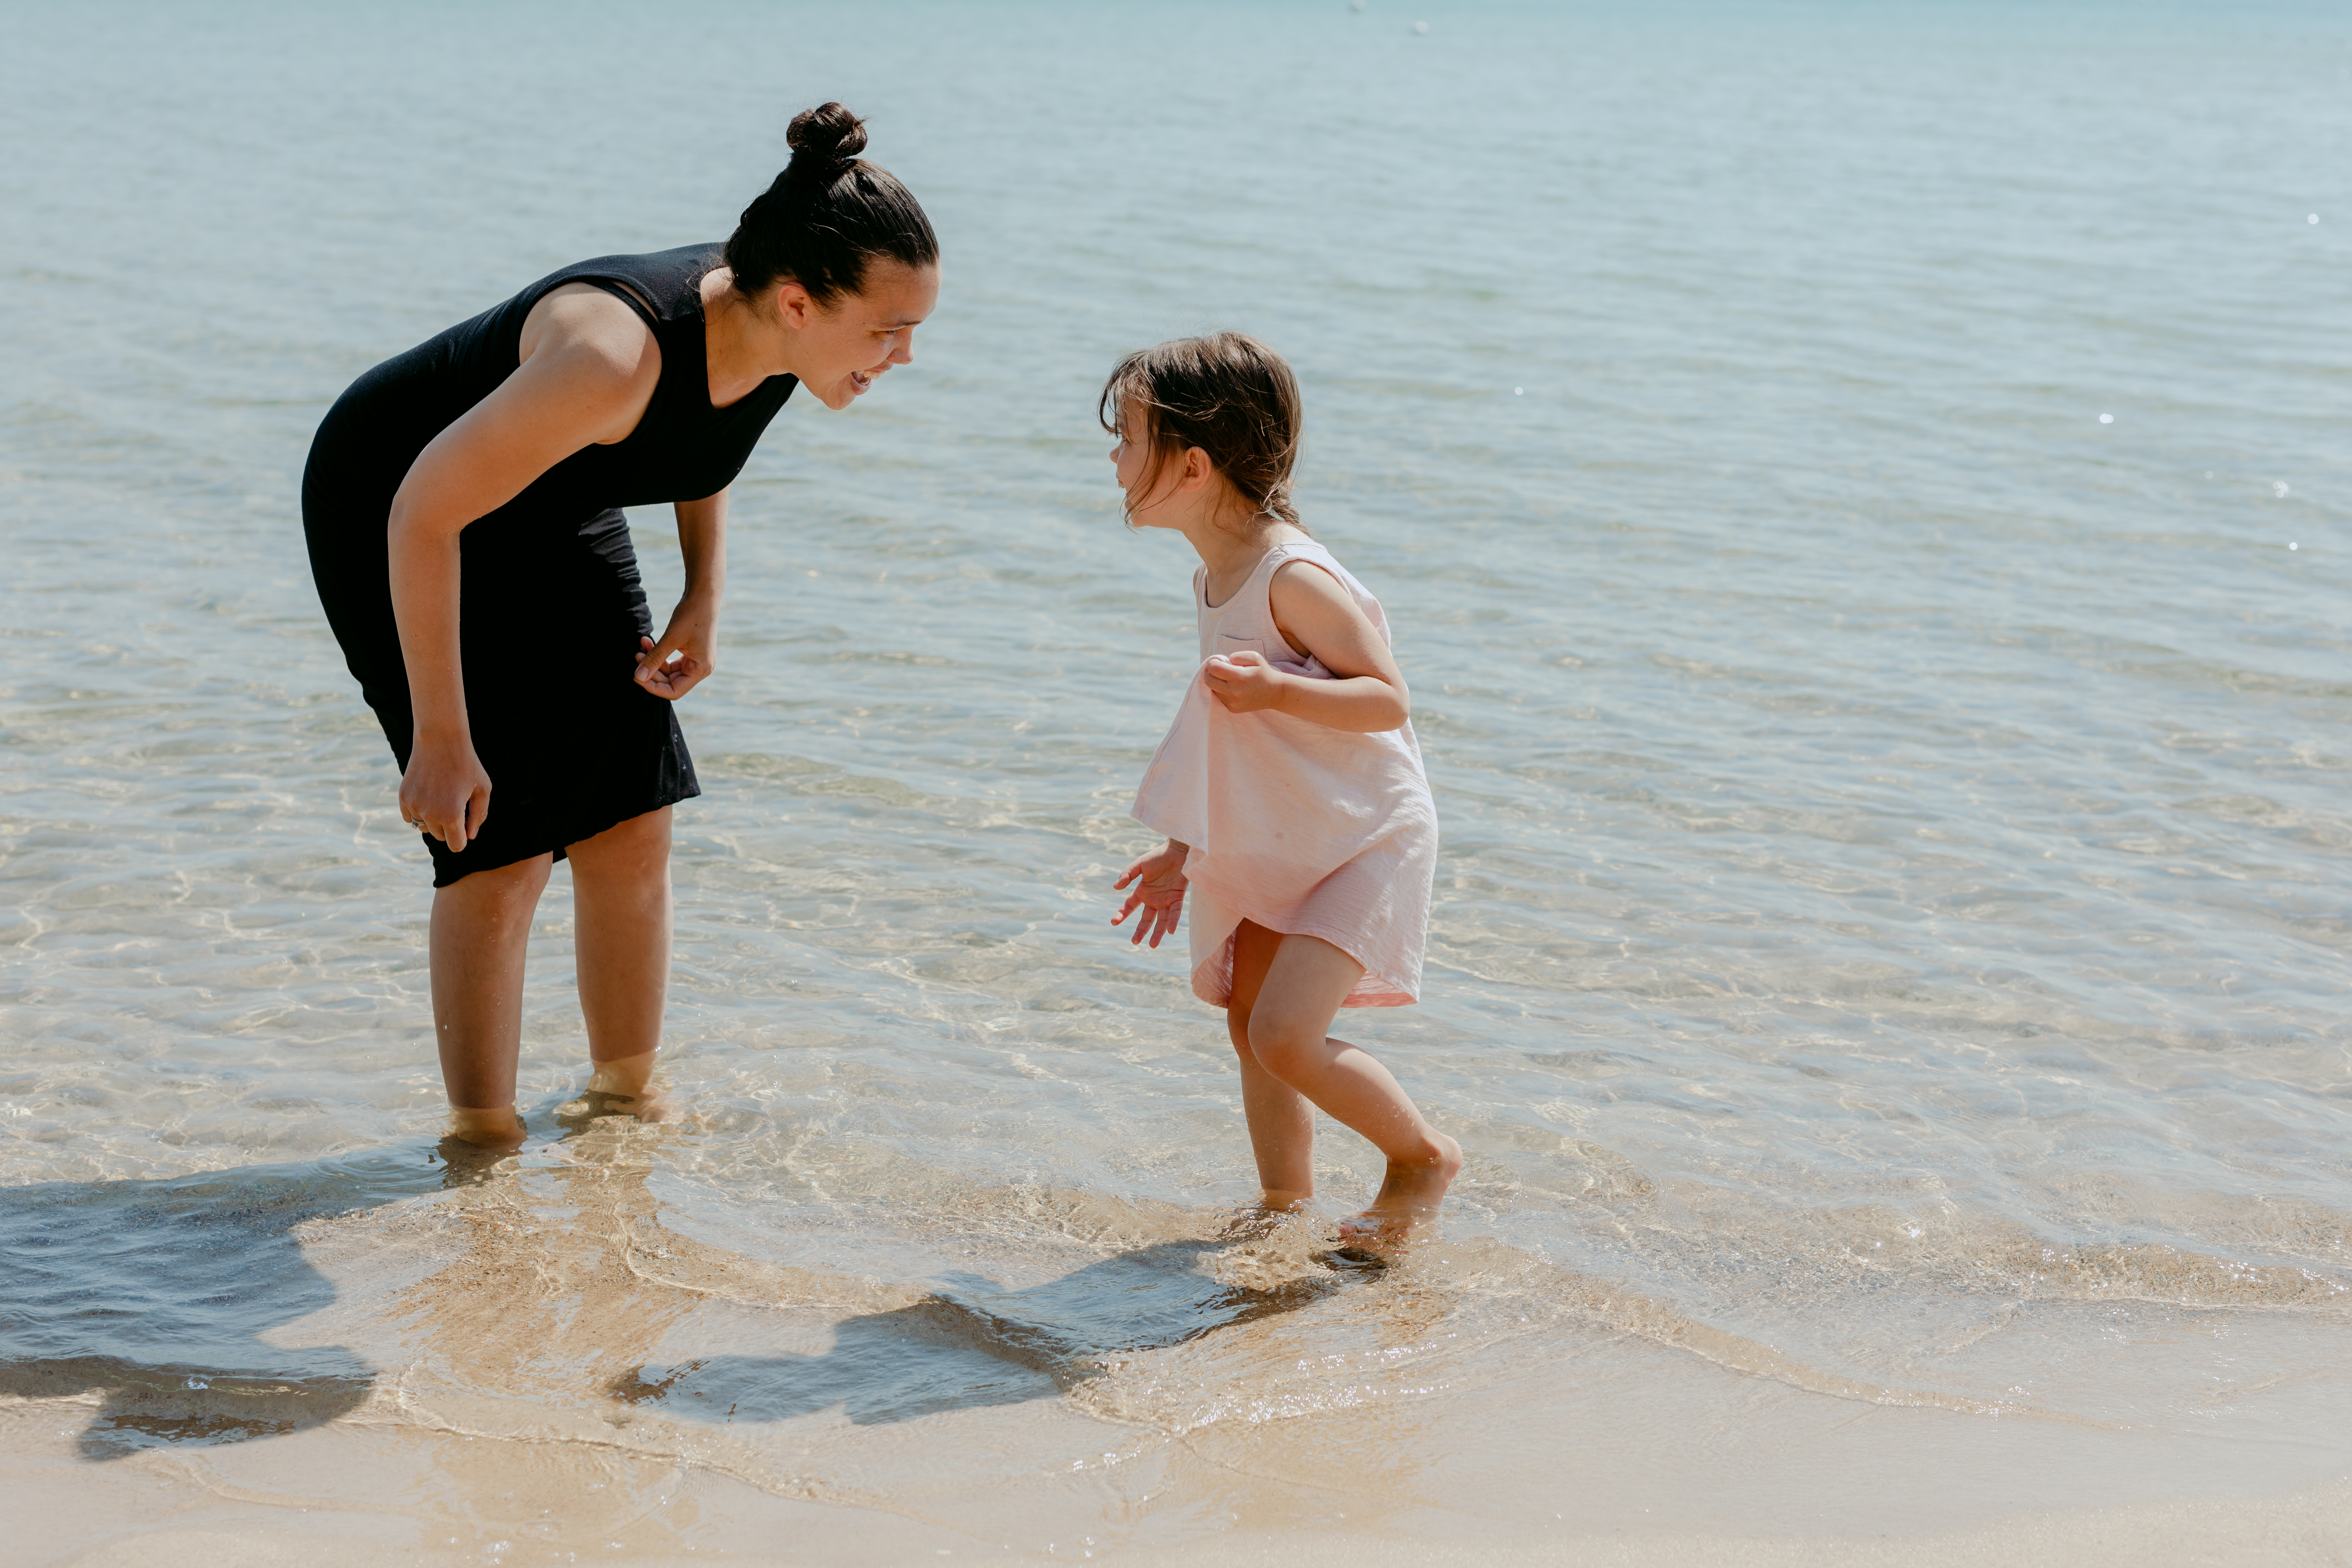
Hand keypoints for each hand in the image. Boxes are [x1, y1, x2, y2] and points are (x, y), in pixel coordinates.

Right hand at [400, 733, 491, 852]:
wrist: (440, 739)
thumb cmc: (467, 764)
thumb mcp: (482, 789)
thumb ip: (478, 816)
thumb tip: (470, 837)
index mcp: (452, 816)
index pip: (456, 845)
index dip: (462, 839)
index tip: (464, 828)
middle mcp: (430, 815)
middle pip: (441, 837)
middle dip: (449, 827)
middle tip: (455, 803)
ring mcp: (414, 806)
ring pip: (425, 828)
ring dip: (433, 820)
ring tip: (442, 798)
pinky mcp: (403, 797)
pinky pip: (410, 818)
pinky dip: (419, 813)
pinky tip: (428, 796)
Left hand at [634, 598, 715, 699]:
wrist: (704, 595)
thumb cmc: (691, 615)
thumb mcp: (671, 638)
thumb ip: (654, 659)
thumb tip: (638, 677)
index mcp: (701, 669)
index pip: (674, 691)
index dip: (654, 687)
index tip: (638, 676)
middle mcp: (700, 668)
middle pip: (670, 682)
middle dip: (651, 672)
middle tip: (636, 657)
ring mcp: (695, 661)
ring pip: (668, 671)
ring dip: (653, 661)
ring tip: (639, 648)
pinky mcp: (689, 652)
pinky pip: (670, 660)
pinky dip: (658, 653)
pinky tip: (646, 642)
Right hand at [1112, 842, 1189, 947]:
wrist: (1177, 851)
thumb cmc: (1158, 856)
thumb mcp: (1139, 864)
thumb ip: (1127, 874)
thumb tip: (1115, 887)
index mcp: (1142, 891)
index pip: (1129, 906)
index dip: (1121, 914)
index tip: (1114, 922)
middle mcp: (1154, 899)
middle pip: (1146, 918)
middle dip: (1141, 931)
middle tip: (1135, 942)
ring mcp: (1166, 900)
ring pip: (1161, 920)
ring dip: (1157, 932)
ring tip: (1152, 945)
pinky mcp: (1178, 897)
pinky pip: (1175, 912)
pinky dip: (1173, 921)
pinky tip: (1169, 931)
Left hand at [1202, 651, 1286, 714]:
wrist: (1274, 693)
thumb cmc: (1263, 672)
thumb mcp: (1254, 657)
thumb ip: (1236, 656)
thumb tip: (1222, 662)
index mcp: (1239, 676)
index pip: (1213, 669)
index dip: (1214, 663)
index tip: (1220, 662)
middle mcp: (1234, 691)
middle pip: (1208, 680)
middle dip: (1212, 673)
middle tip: (1221, 671)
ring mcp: (1232, 702)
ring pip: (1213, 689)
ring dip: (1218, 683)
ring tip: (1230, 680)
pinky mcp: (1232, 709)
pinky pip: (1219, 697)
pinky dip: (1223, 691)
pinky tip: (1234, 688)